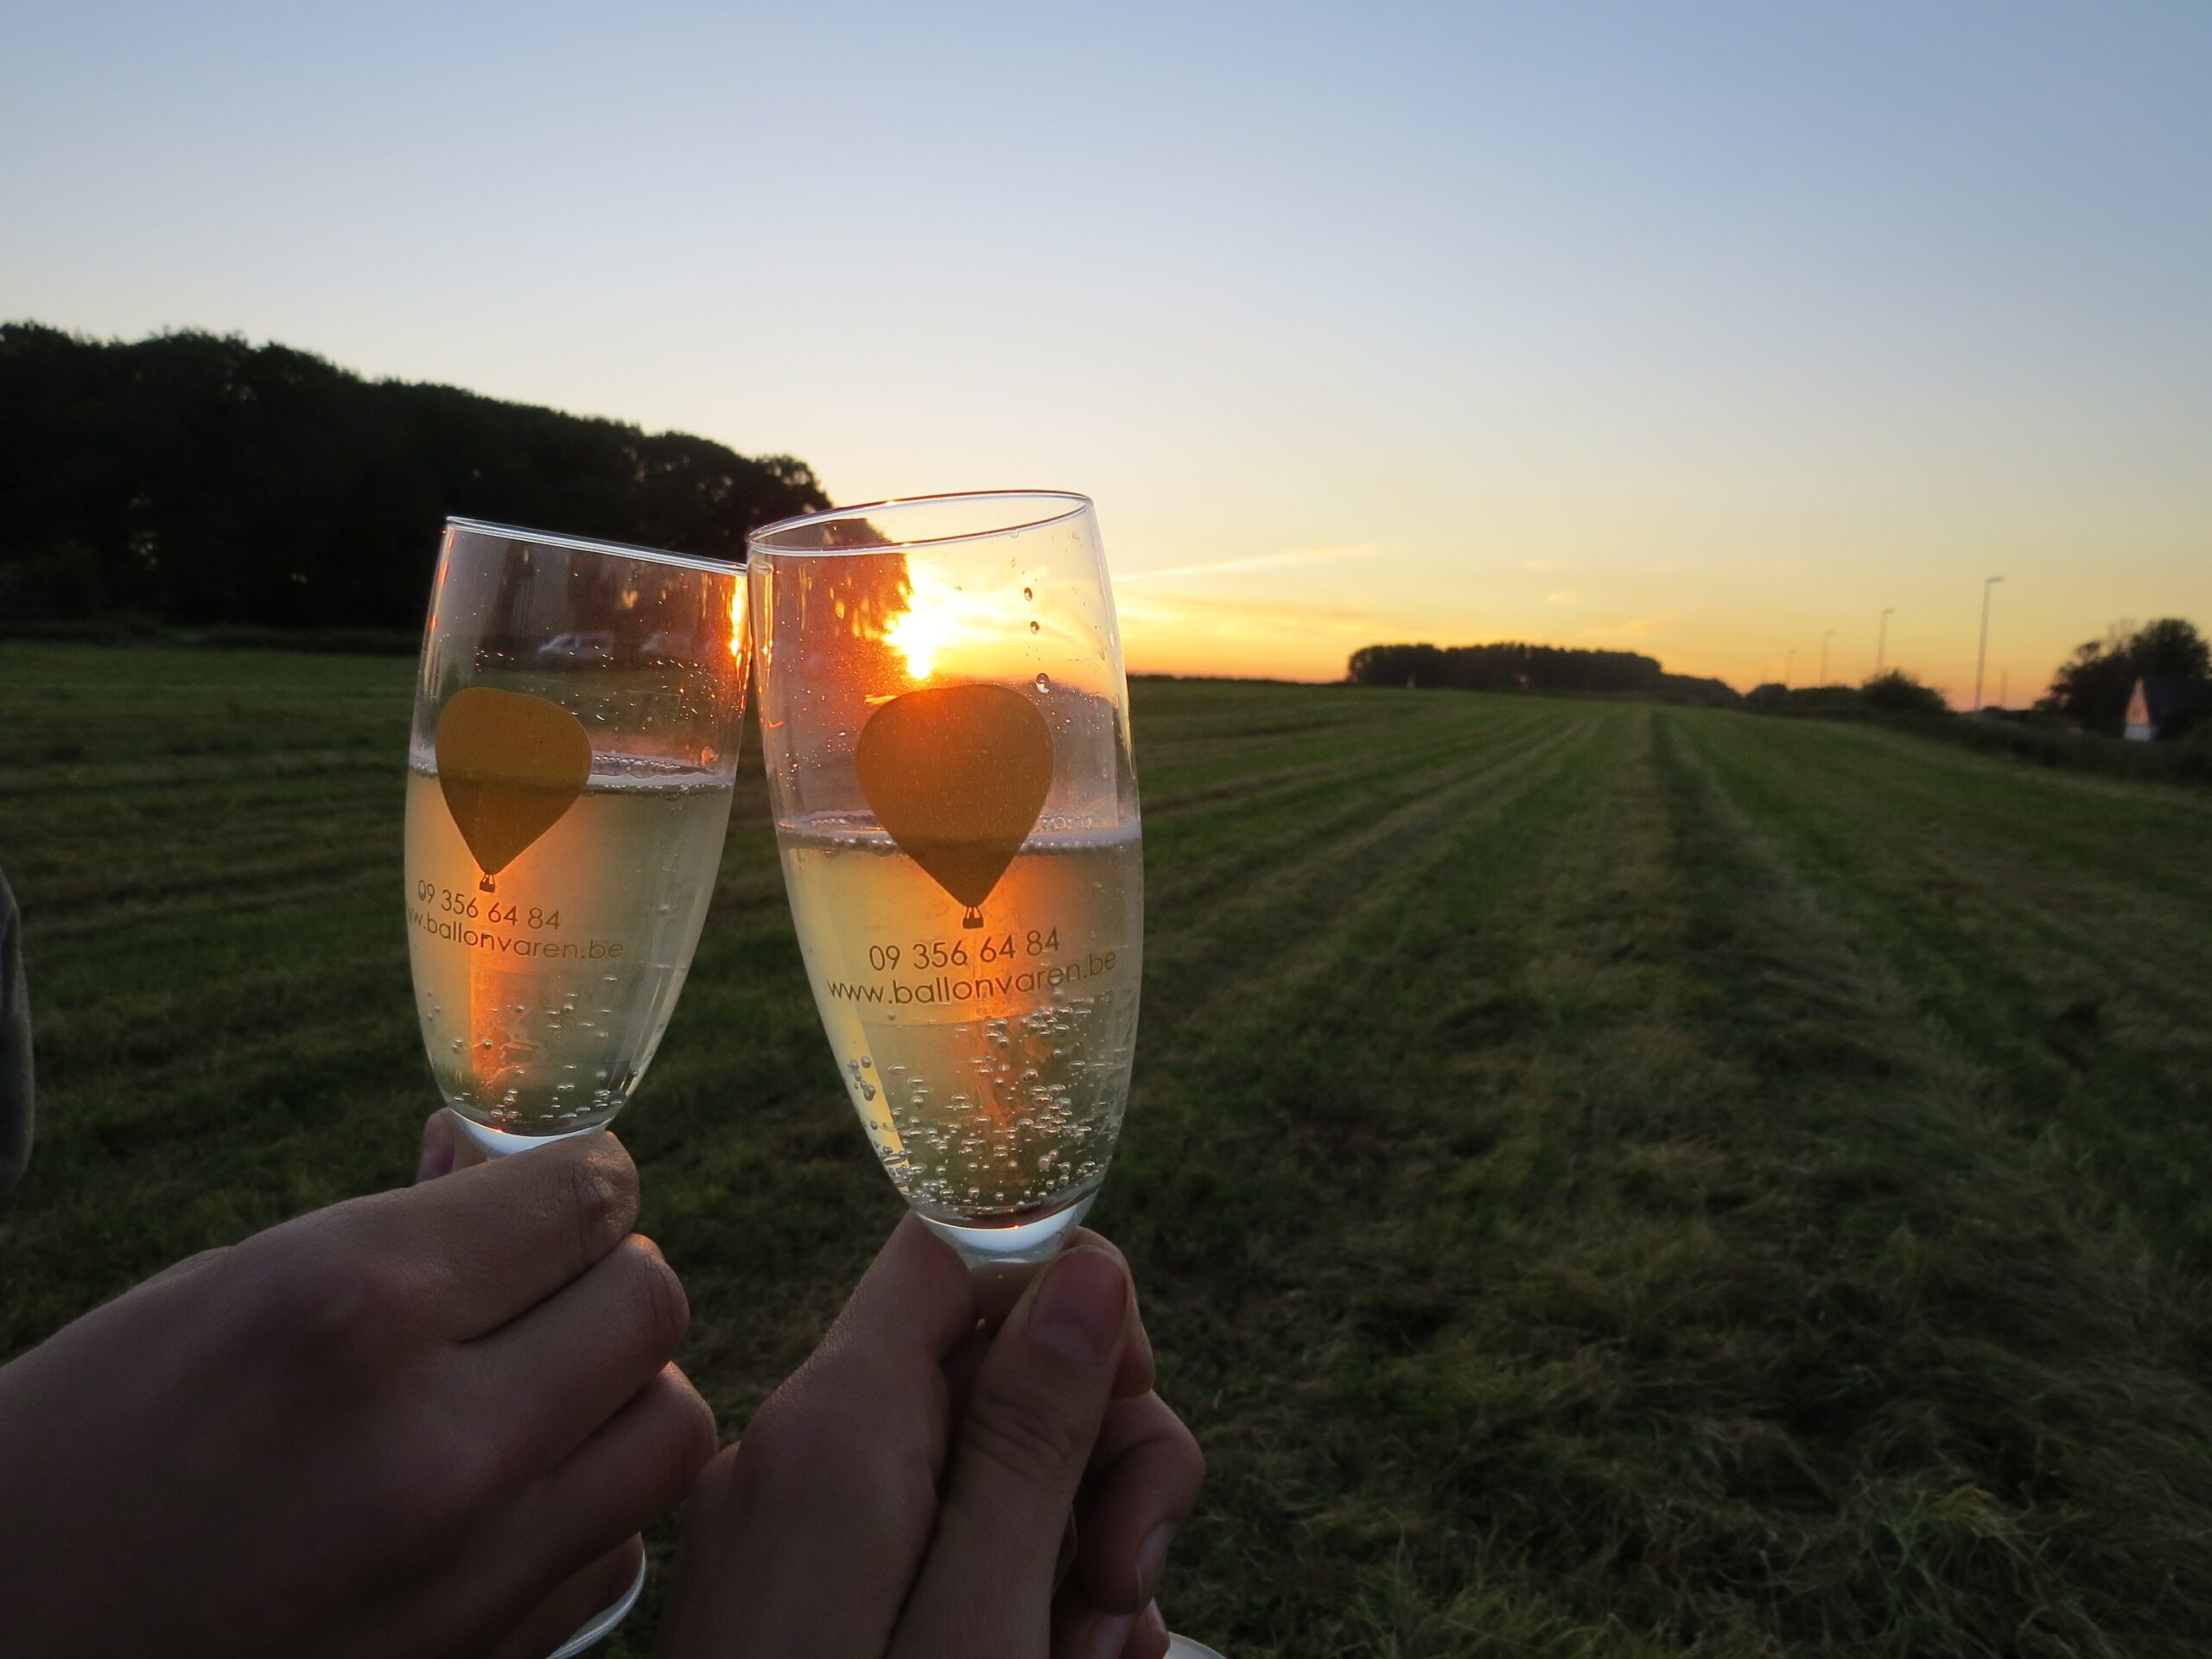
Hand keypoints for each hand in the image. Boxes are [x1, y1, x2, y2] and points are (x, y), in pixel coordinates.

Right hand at [0, 1125, 714, 1657]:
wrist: (8, 1652)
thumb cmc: (79, 1458)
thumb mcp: (223, 1294)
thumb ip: (393, 1231)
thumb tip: (503, 1165)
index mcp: (350, 1310)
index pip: (583, 1197)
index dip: (580, 1176)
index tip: (561, 1185)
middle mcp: (432, 1445)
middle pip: (650, 1306)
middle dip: (607, 1272)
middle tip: (545, 1282)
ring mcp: (465, 1574)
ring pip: (667, 1429)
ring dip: (619, 1390)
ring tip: (538, 1384)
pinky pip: (615, 1549)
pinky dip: (582, 1509)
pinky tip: (502, 1496)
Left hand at [654, 1218, 1204, 1658]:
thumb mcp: (988, 1618)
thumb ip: (1033, 1433)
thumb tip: (1082, 1258)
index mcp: (839, 1428)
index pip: (958, 1251)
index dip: (1066, 1295)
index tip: (1128, 1401)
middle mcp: (800, 1454)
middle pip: (989, 1364)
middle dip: (1097, 1453)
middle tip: (1126, 1582)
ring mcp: (791, 1531)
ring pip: (980, 1464)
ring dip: (1071, 1546)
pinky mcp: (795, 1598)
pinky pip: (927, 1545)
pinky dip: (1005, 1595)